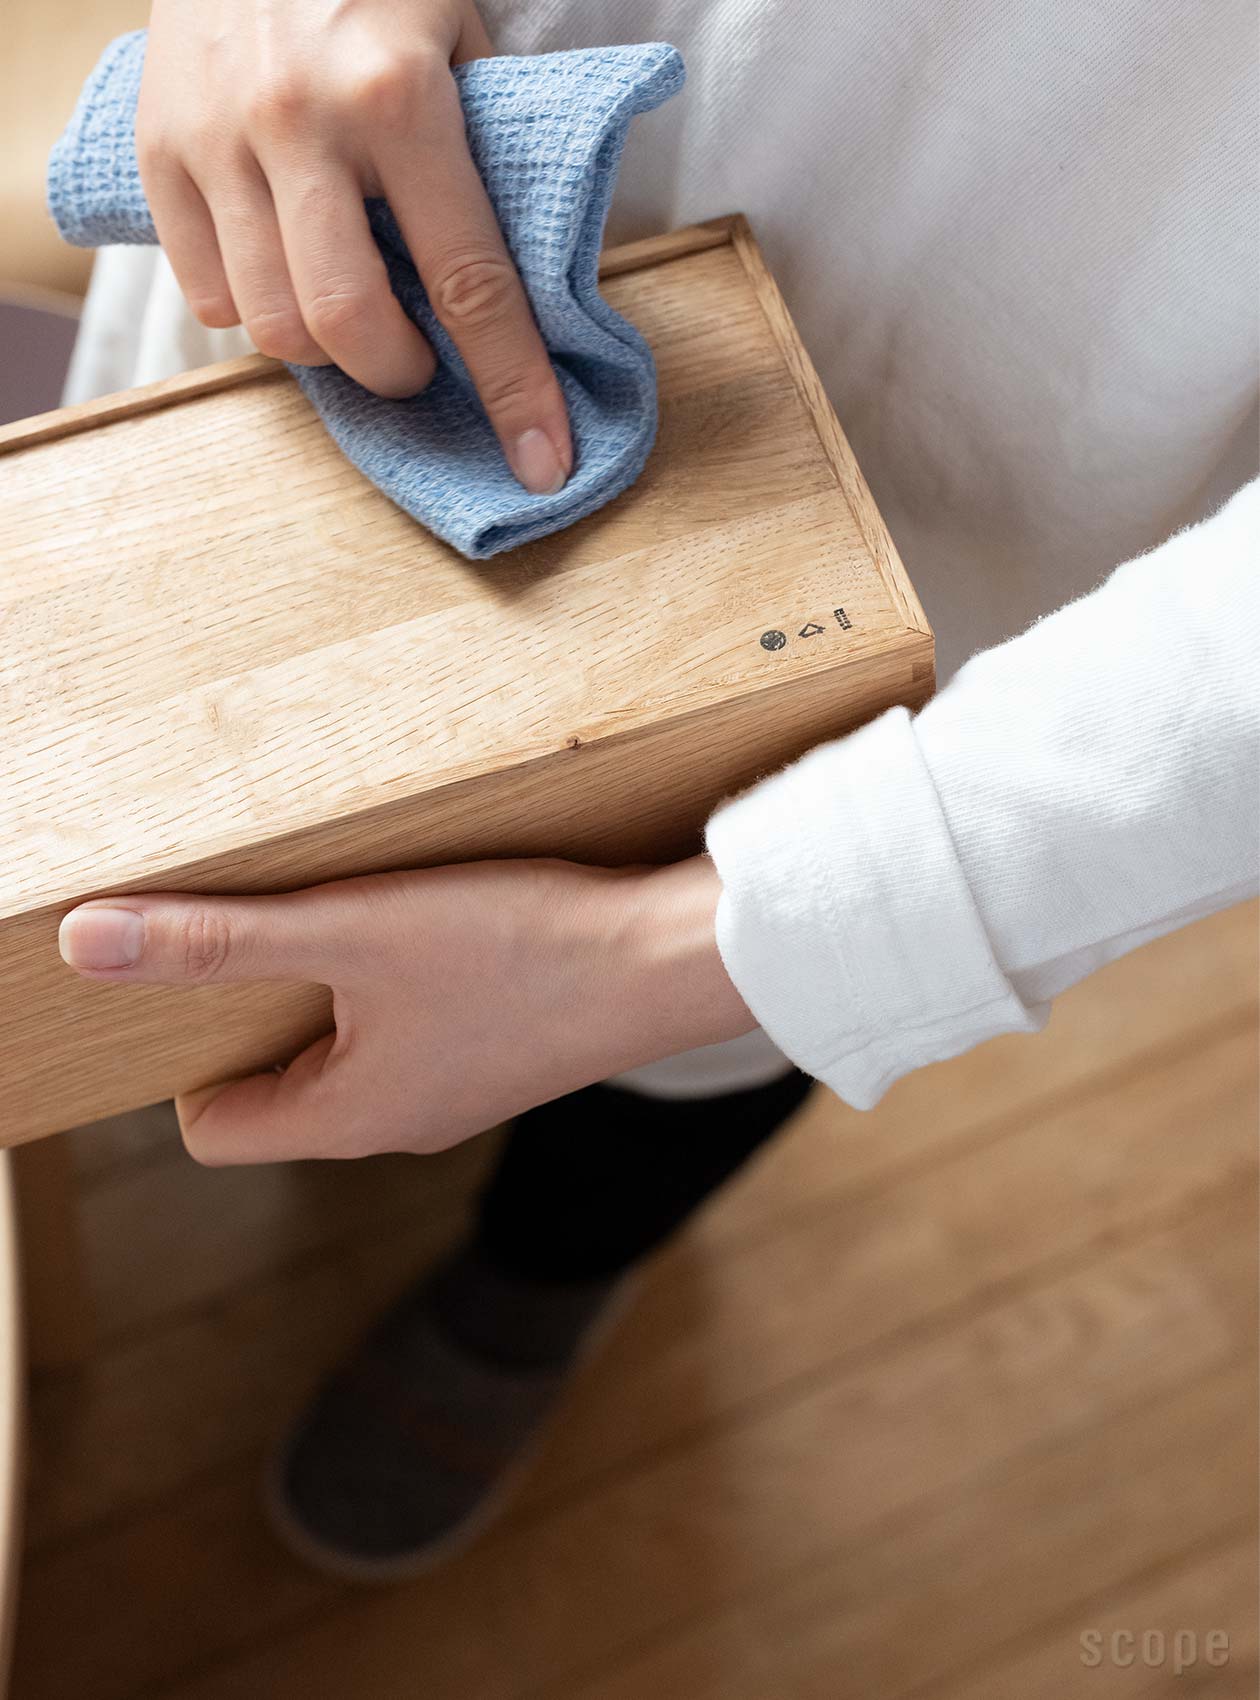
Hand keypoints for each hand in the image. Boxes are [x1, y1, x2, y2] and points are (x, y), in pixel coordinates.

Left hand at [57, 857, 755, 1163]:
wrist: (672, 962)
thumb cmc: (522, 953)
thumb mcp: (351, 932)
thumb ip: (219, 941)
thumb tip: (88, 945)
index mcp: (348, 1120)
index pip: (214, 1127)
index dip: (188, 1053)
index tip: (209, 972)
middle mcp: (399, 1125)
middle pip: (280, 1086)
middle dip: (260, 1010)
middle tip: (276, 926)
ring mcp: (457, 1095)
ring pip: (350, 1054)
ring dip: (335, 990)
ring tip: (356, 914)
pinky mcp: (501, 1058)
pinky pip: (412, 1035)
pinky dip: (399, 987)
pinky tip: (434, 927)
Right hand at [136, 0, 571, 492]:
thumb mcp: (456, 38)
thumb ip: (479, 154)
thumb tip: (510, 286)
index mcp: (398, 96)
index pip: (469, 283)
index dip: (511, 387)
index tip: (541, 463)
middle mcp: (300, 122)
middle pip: (346, 325)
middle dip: (397, 375)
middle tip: (418, 364)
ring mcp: (217, 136)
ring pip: (268, 323)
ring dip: (326, 352)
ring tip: (354, 319)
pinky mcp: (159, 147)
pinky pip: (203, 290)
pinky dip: (250, 313)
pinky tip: (285, 276)